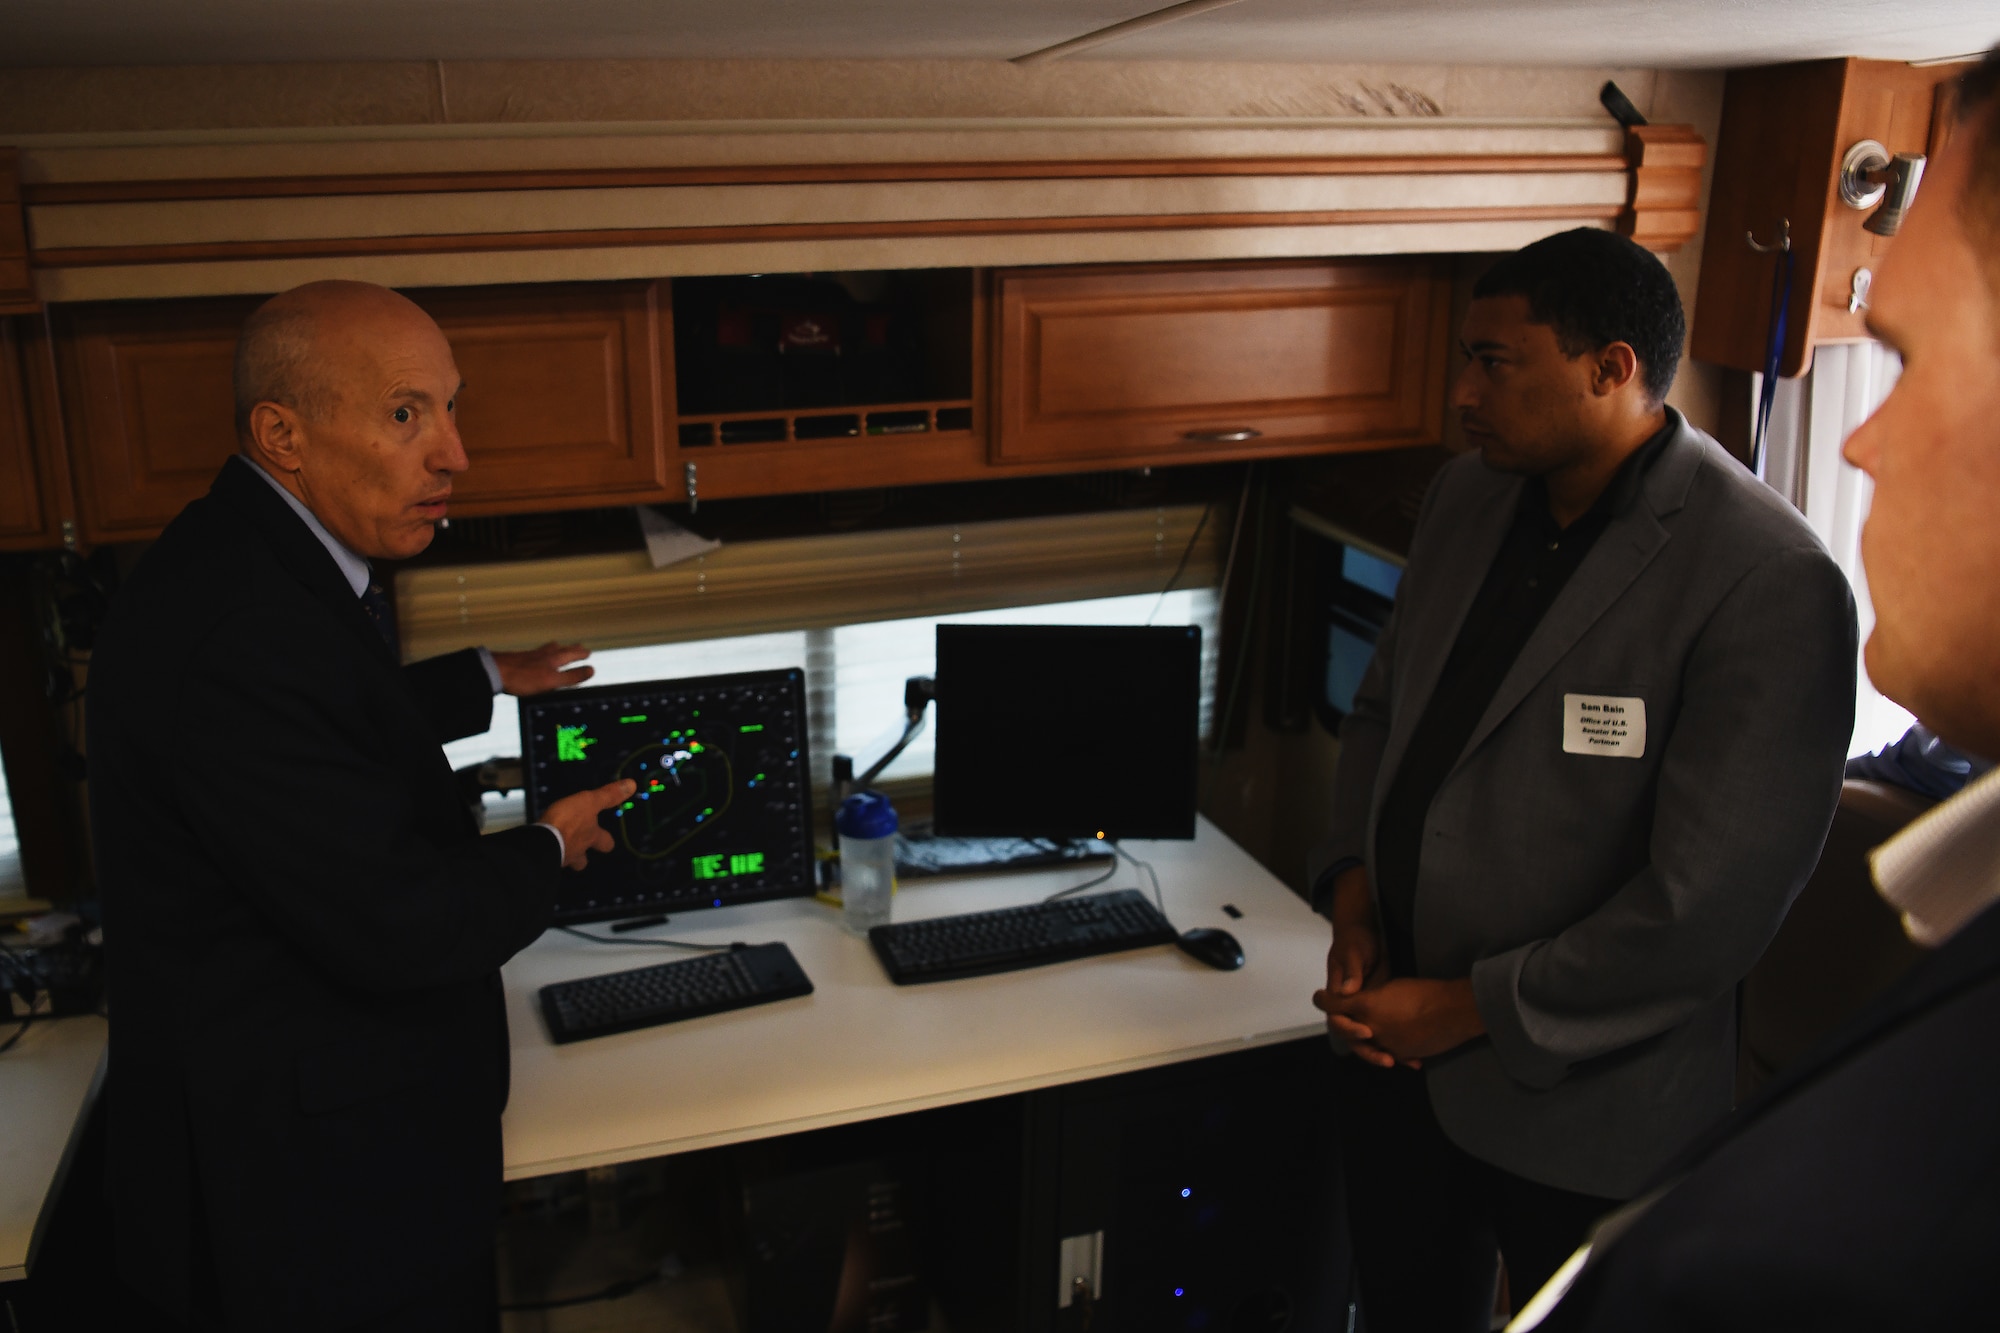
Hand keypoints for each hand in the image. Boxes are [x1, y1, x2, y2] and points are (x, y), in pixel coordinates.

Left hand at [493, 641, 592, 695]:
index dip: (580, 655)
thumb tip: (592, 670)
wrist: (495, 673)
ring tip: (557, 645)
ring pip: (546, 650)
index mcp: (552, 660)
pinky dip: (539, 653)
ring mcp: (528, 656)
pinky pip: (533, 654)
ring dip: (554, 648)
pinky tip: (534, 656)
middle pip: (560, 650)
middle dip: (571, 649)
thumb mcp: (551, 680)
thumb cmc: (522, 678)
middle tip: (579, 646)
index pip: (571, 656)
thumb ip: (571, 676)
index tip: (588, 653)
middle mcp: (542, 655)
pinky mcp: (516, 660)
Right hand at [539, 779, 634, 870]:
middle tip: (581, 850)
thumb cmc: (566, 822)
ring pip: (564, 860)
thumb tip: (631, 785)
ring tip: (557, 846)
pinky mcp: (541, 858)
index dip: (606, 841)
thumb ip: (608, 795)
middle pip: (582, 861)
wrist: (540, 841)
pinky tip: (539, 844)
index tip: (608, 841)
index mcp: (590, 836)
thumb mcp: (590, 802)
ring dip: (563, 853)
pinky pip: (545, 856)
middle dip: (583, 857)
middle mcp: (577, 850)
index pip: (605, 842)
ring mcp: (559, 857)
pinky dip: (544, 851)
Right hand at [1314, 865, 1405, 1064]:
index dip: (1349, 1029)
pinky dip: (1399, 1044)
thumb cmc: (1355, 939)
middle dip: (1370, 1050)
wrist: (1366, 931)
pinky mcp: (1381, 1008)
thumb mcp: (1353, 952)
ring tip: (1407, 1062)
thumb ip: (1352, 971)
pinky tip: (1416, 1056)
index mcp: (1338, 993)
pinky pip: (1387, 1031)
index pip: (1337, 1019)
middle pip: (1354, 1035)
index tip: (1367, 1033)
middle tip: (1387, 1058)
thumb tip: (1347, 991)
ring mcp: (1366, 1008)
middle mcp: (1350, 1005)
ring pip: (1372, 1038)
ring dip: (1386, 1052)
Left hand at [1315, 977, 1485, 1068]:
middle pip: (1346, 1029)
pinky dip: (1389, 1051)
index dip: (1323, 1001)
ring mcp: (1386, 1044)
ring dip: (1366, 1040)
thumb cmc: (1424, 992)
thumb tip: (1363, 1001)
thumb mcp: (1392, 986)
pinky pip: (1390, 1054)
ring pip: (1367, 1045)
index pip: (1333, 1005)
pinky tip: (1393, 1050)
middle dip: (1344, 1022)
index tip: (1319, 997)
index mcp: (1366, 1006)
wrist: (1453, 1011)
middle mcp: (1371, 1028)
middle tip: (1343, 1016)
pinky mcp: (1402, 1055)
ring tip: (1370, 1034)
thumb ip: (1371, 997)